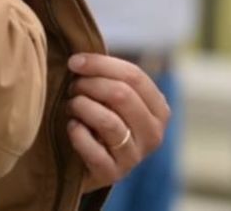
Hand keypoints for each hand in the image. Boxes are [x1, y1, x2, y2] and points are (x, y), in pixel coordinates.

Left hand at [65, 53, 171, 191]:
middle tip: (72, 87)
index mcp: (159, 109)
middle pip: (122, 95)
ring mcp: (136, 156)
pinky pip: (94, 150)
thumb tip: (80, 54)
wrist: (88, 164)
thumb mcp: (112, 96)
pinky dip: (78, 134)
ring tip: (71, 105)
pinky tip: (72, 127)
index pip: (134, 76)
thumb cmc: (101, 117)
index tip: (74, 61)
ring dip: (81, 107)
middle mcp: (154, 134)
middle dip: (90, 85)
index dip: (100, 64)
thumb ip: (108, 74)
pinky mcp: (114, 175)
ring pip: (108, 121)